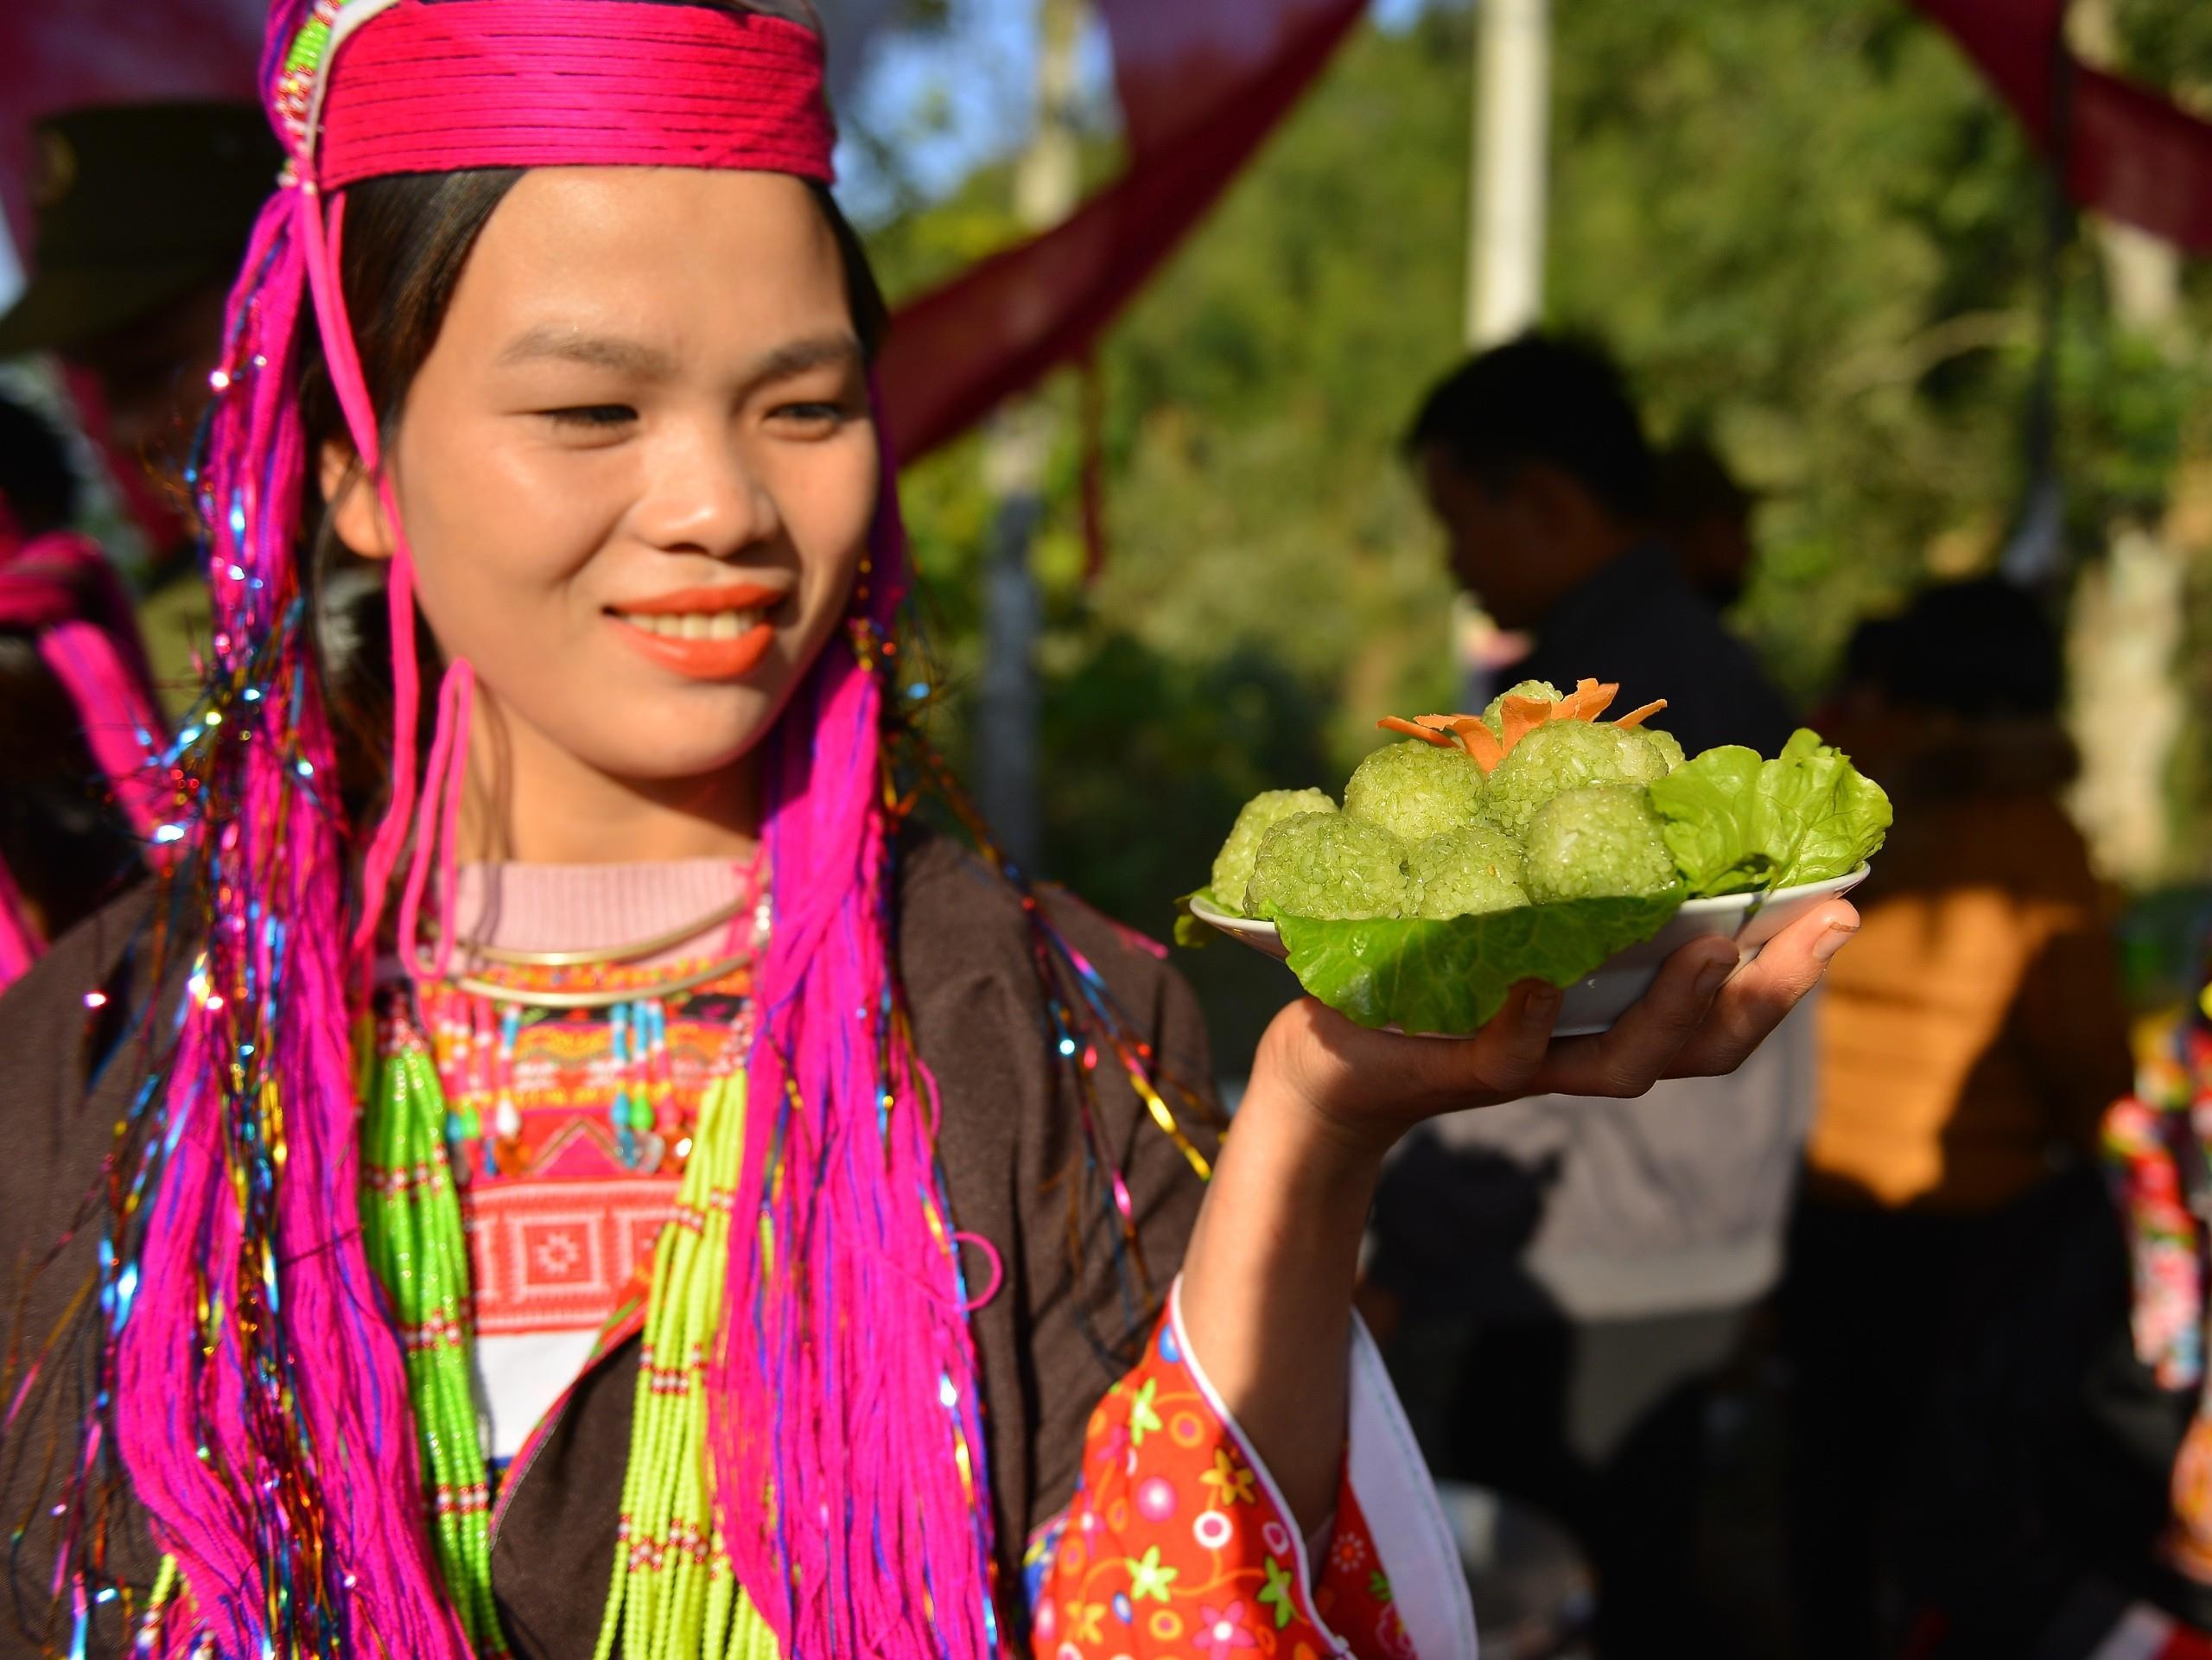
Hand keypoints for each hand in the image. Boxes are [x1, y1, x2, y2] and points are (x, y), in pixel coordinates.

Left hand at [1248, 900, 1859, 1161]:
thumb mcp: (1503, 895)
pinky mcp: (1458, 1066)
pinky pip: (1505, 1052)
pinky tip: (1537, 981)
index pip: (1721, 1001)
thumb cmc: (1425, 959)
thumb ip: (1560, 848)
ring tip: (1712, 953)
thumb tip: (1610, 736)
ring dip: (1678, 1009)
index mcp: (1612, 1004)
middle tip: (1830, 926)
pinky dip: (1526, 1018)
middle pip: (1705, 1043)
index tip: (1845, 904)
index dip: (1788, 964)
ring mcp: (1529, 1060)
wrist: (1331, 1046)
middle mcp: (1585, 1041)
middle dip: (1774, 989)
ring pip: (1625, 1061)